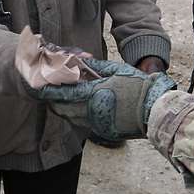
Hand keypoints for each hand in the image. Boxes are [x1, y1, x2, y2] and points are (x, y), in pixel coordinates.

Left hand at [31, 57, 176, 141]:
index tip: (38, 85)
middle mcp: (92, 111)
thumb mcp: (118, 70)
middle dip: (53, 100)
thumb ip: (97, 67)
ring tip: (62, 99)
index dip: (48, 89)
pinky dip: (76, 116)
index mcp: (94, 94)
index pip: (63, 93)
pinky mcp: (102, 131)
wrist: (155, 111)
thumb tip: (82, 62)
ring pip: (70, 118)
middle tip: (48, 91)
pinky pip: (82, 124)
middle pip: (62, 108)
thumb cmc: (139, 87)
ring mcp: (96, 123)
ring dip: (63, 109)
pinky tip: (79, 108)